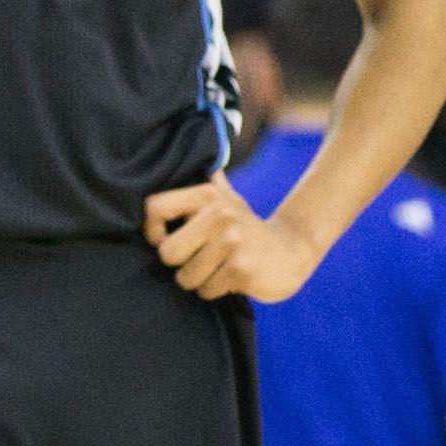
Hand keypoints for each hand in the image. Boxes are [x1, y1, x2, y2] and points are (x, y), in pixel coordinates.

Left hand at [144, 173, 321, 302]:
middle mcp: (219, 215)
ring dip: (197, 280)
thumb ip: (204, 181)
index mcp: (207, 194)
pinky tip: (229, 278)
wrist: (293, 249)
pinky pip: (206, 290)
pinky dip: (213, 290)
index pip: (155, 207)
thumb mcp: (227, 198)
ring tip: (215, 267)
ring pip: (186, 277)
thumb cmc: (246, 226)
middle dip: (178, 263)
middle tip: (196, 258)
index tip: (163, 238)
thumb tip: (187, 155)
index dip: (152, 229)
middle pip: (168, 252)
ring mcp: (232, 243)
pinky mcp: (242, 270)